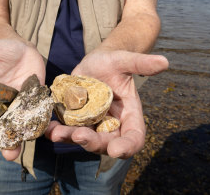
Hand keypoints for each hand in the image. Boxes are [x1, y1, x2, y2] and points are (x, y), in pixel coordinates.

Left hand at [45, 49, 167, 158]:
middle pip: (105, 144)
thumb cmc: (114, 61)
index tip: (116, 149)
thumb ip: (141, 64)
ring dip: (69, 138)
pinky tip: (45, 127)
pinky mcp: (74, 121)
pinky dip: (55, 130)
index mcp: (130, 116)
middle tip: (78, 135)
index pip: (134, 138)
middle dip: (91, 143)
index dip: (126, 146)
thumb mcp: (125, 60)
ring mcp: (92, 126)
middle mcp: (111, 126)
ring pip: (82, 139)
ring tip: (56, 133)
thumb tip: (164, 61)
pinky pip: (65, 130)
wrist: (94, 62)